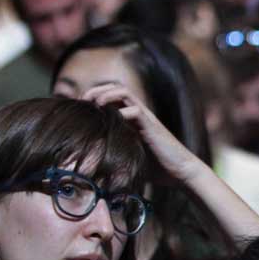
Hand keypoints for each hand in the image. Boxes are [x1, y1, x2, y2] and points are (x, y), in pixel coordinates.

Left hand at [81, 83, 206, 184]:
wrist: (180, 172)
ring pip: (124, 92)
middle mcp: (138, 113)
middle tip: (82, 102)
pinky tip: (110, 121)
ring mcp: (145, 118)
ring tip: (93, 104)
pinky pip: (135, 110)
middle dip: (95, 90)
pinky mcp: (152, 126)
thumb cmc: (155, 169)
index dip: (93, 96)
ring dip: (105, 94)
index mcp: (131, 118)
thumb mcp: (128, 157)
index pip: (110, 95)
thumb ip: (113, 152)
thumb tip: (90, 164)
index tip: (79, 107)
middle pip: (115, 87)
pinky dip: (120, 112)